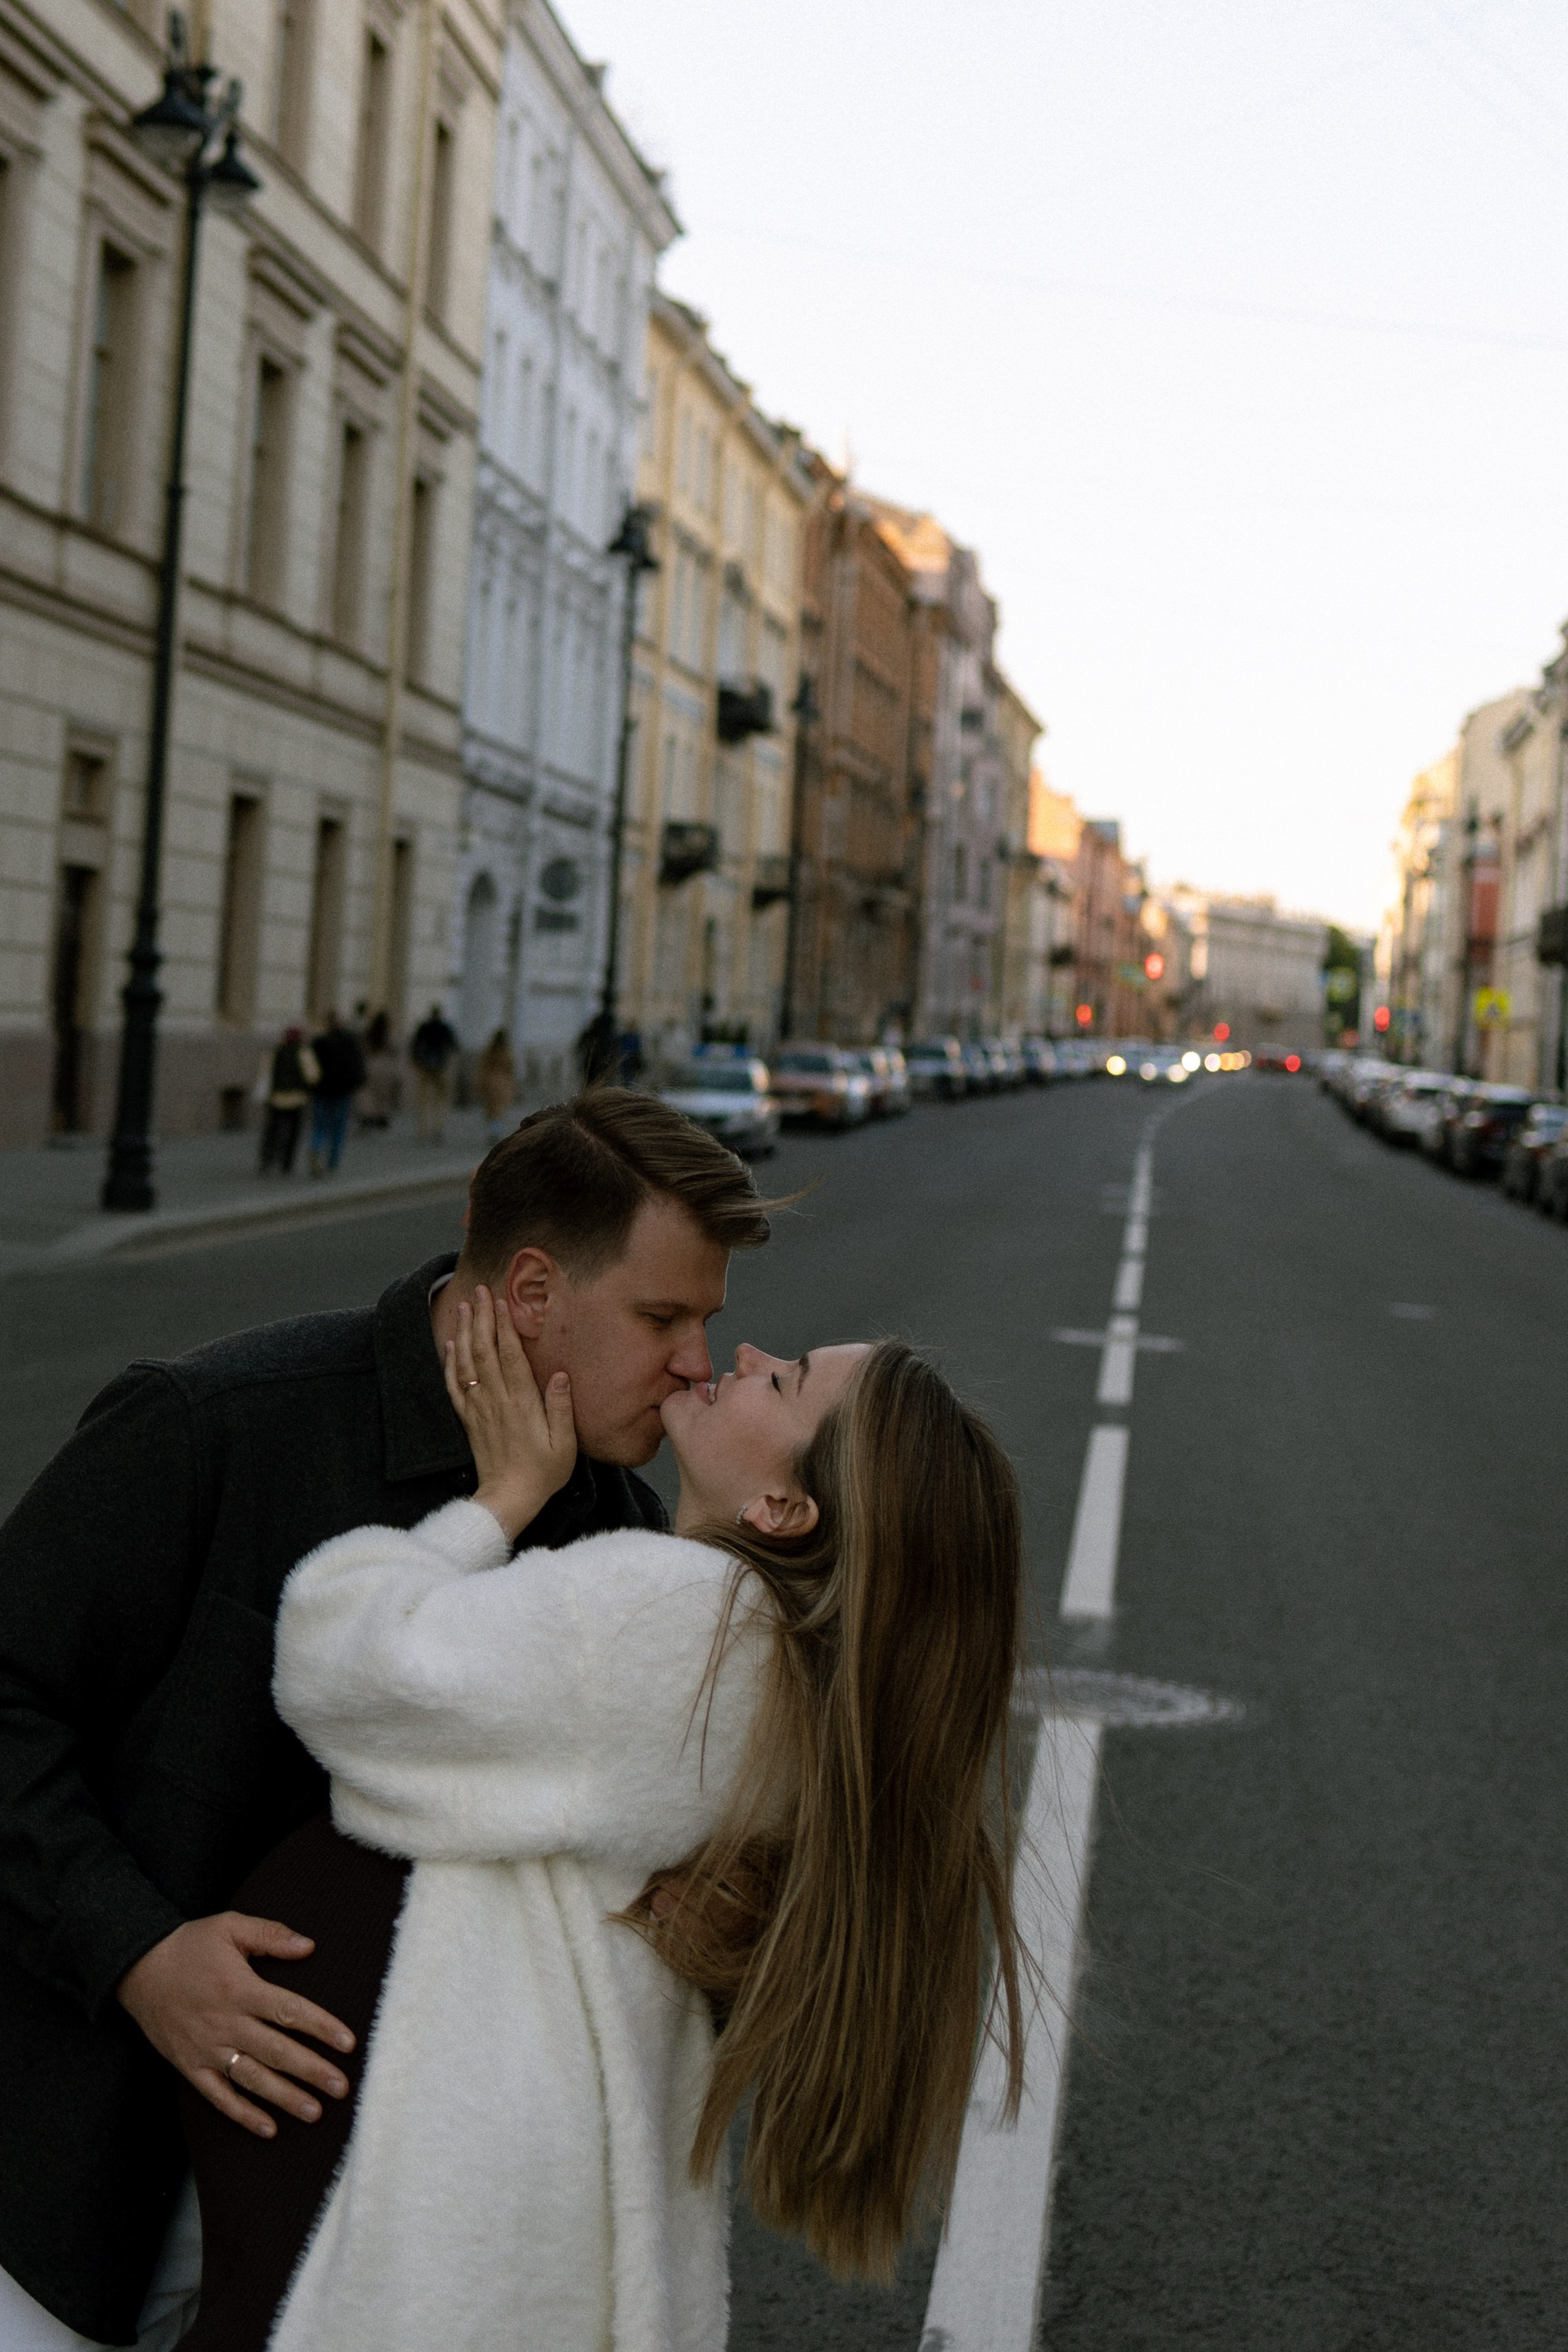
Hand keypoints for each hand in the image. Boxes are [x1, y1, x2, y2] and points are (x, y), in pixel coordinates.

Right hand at [117, 1912, 355, 2139]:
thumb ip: (271, 1935)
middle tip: (342, 2088)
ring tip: (314, 2112)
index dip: (321, 2027)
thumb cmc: (190, 1945)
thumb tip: (309, 1946)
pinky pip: (218, 2095)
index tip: (348, 2043)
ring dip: (284, 2097)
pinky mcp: (189, 2065)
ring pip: (252, 2079)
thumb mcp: (230, 1927)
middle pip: (276, 2051)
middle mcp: (226, 2023)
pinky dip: (242, 2114)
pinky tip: (268, 2128)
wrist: (137, 1967)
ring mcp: (206, 2048)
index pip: (290, 2011)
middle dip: (312, 2071)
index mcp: (240, 1988)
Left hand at [443, 1284, 576, 1541]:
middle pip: (485, 1351)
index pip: (510, 1355)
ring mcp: (479, 1409)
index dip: (504, 1326)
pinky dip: (450, 1362)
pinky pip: (454, 1386)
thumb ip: (561, 1407)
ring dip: (464, 1332)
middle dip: (481, 1317)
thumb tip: (560, 1374)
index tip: (502, 1300)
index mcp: (521, 1403)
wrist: (508, 1499)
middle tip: (480, 1290)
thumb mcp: (565, 1444)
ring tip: (464, 1306)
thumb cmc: (542, 1472)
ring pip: (467, 1362)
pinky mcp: (468, 1420)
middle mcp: (496, 1400)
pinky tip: (450, 1345)